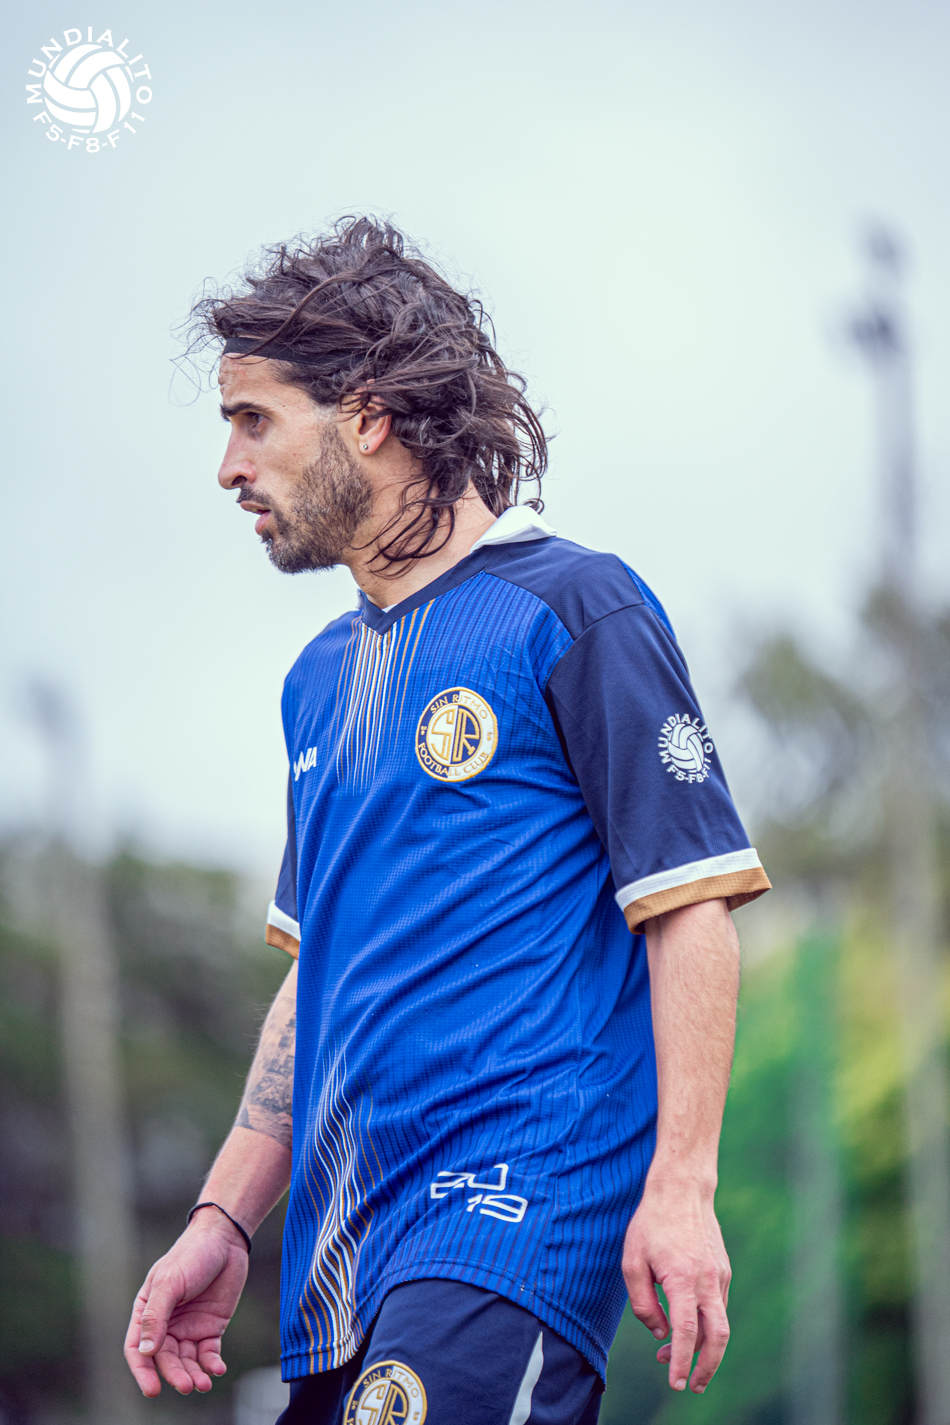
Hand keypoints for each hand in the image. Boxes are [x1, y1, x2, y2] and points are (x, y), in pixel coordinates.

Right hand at [124, 1211, 249, 1396]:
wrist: (225, 1239)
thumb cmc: (191, 1255)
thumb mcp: (170, 1282)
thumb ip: (155, 1316)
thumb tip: (145, 1351)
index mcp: (146, 1310)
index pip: (138, 1348)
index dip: (143, 1371)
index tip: (153, 1389)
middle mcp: (165, 1323)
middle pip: (165, 1358)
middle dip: (174, 1375)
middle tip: (186, 1386)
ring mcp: (188, 1326)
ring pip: (186, 1360)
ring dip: (193, 1374)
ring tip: (204, 1384)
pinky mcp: (210, 1327)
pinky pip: (208, 1353)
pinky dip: (211, 1363)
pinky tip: (217, 1369)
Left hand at [621, 1176, 730, 1394]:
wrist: (682, 1189)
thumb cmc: (652, 1223)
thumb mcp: (632, 1262)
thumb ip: (643, 1304)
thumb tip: (660, 1333)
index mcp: (683, 1279)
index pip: (688, 1333)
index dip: (683, 1362)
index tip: (677, 1384)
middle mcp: (708, 1281)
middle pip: (717, 1338)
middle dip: (707, 1368)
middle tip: (692, 1385)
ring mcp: (719, 1276)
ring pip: (719, 1324)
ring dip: (701, 1347)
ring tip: (671, 1355)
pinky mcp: (722, 1271)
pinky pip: (717, 1307)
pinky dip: (704, 1325)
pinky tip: (682, 1324)